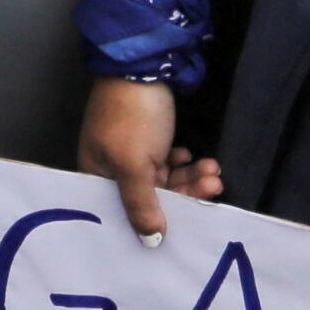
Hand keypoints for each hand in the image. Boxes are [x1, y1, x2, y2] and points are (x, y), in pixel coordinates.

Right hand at [81, 76, 220, 246]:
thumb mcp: (135, 165)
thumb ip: (143, 206)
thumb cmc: (132, 118)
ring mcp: (130, 153)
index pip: (125, 213)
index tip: (188, 224)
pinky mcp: (148, 140)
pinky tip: (198, 159)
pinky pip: (168, 164)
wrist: (142, 65)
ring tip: (213, 172)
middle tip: (214, 188)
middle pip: (150, 198)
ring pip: (164, 181)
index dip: (156, 222)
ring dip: (191, 179)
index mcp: (96, 176)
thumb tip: (151, 243)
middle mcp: (110, 169)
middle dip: (185, 194)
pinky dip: (184, 164)